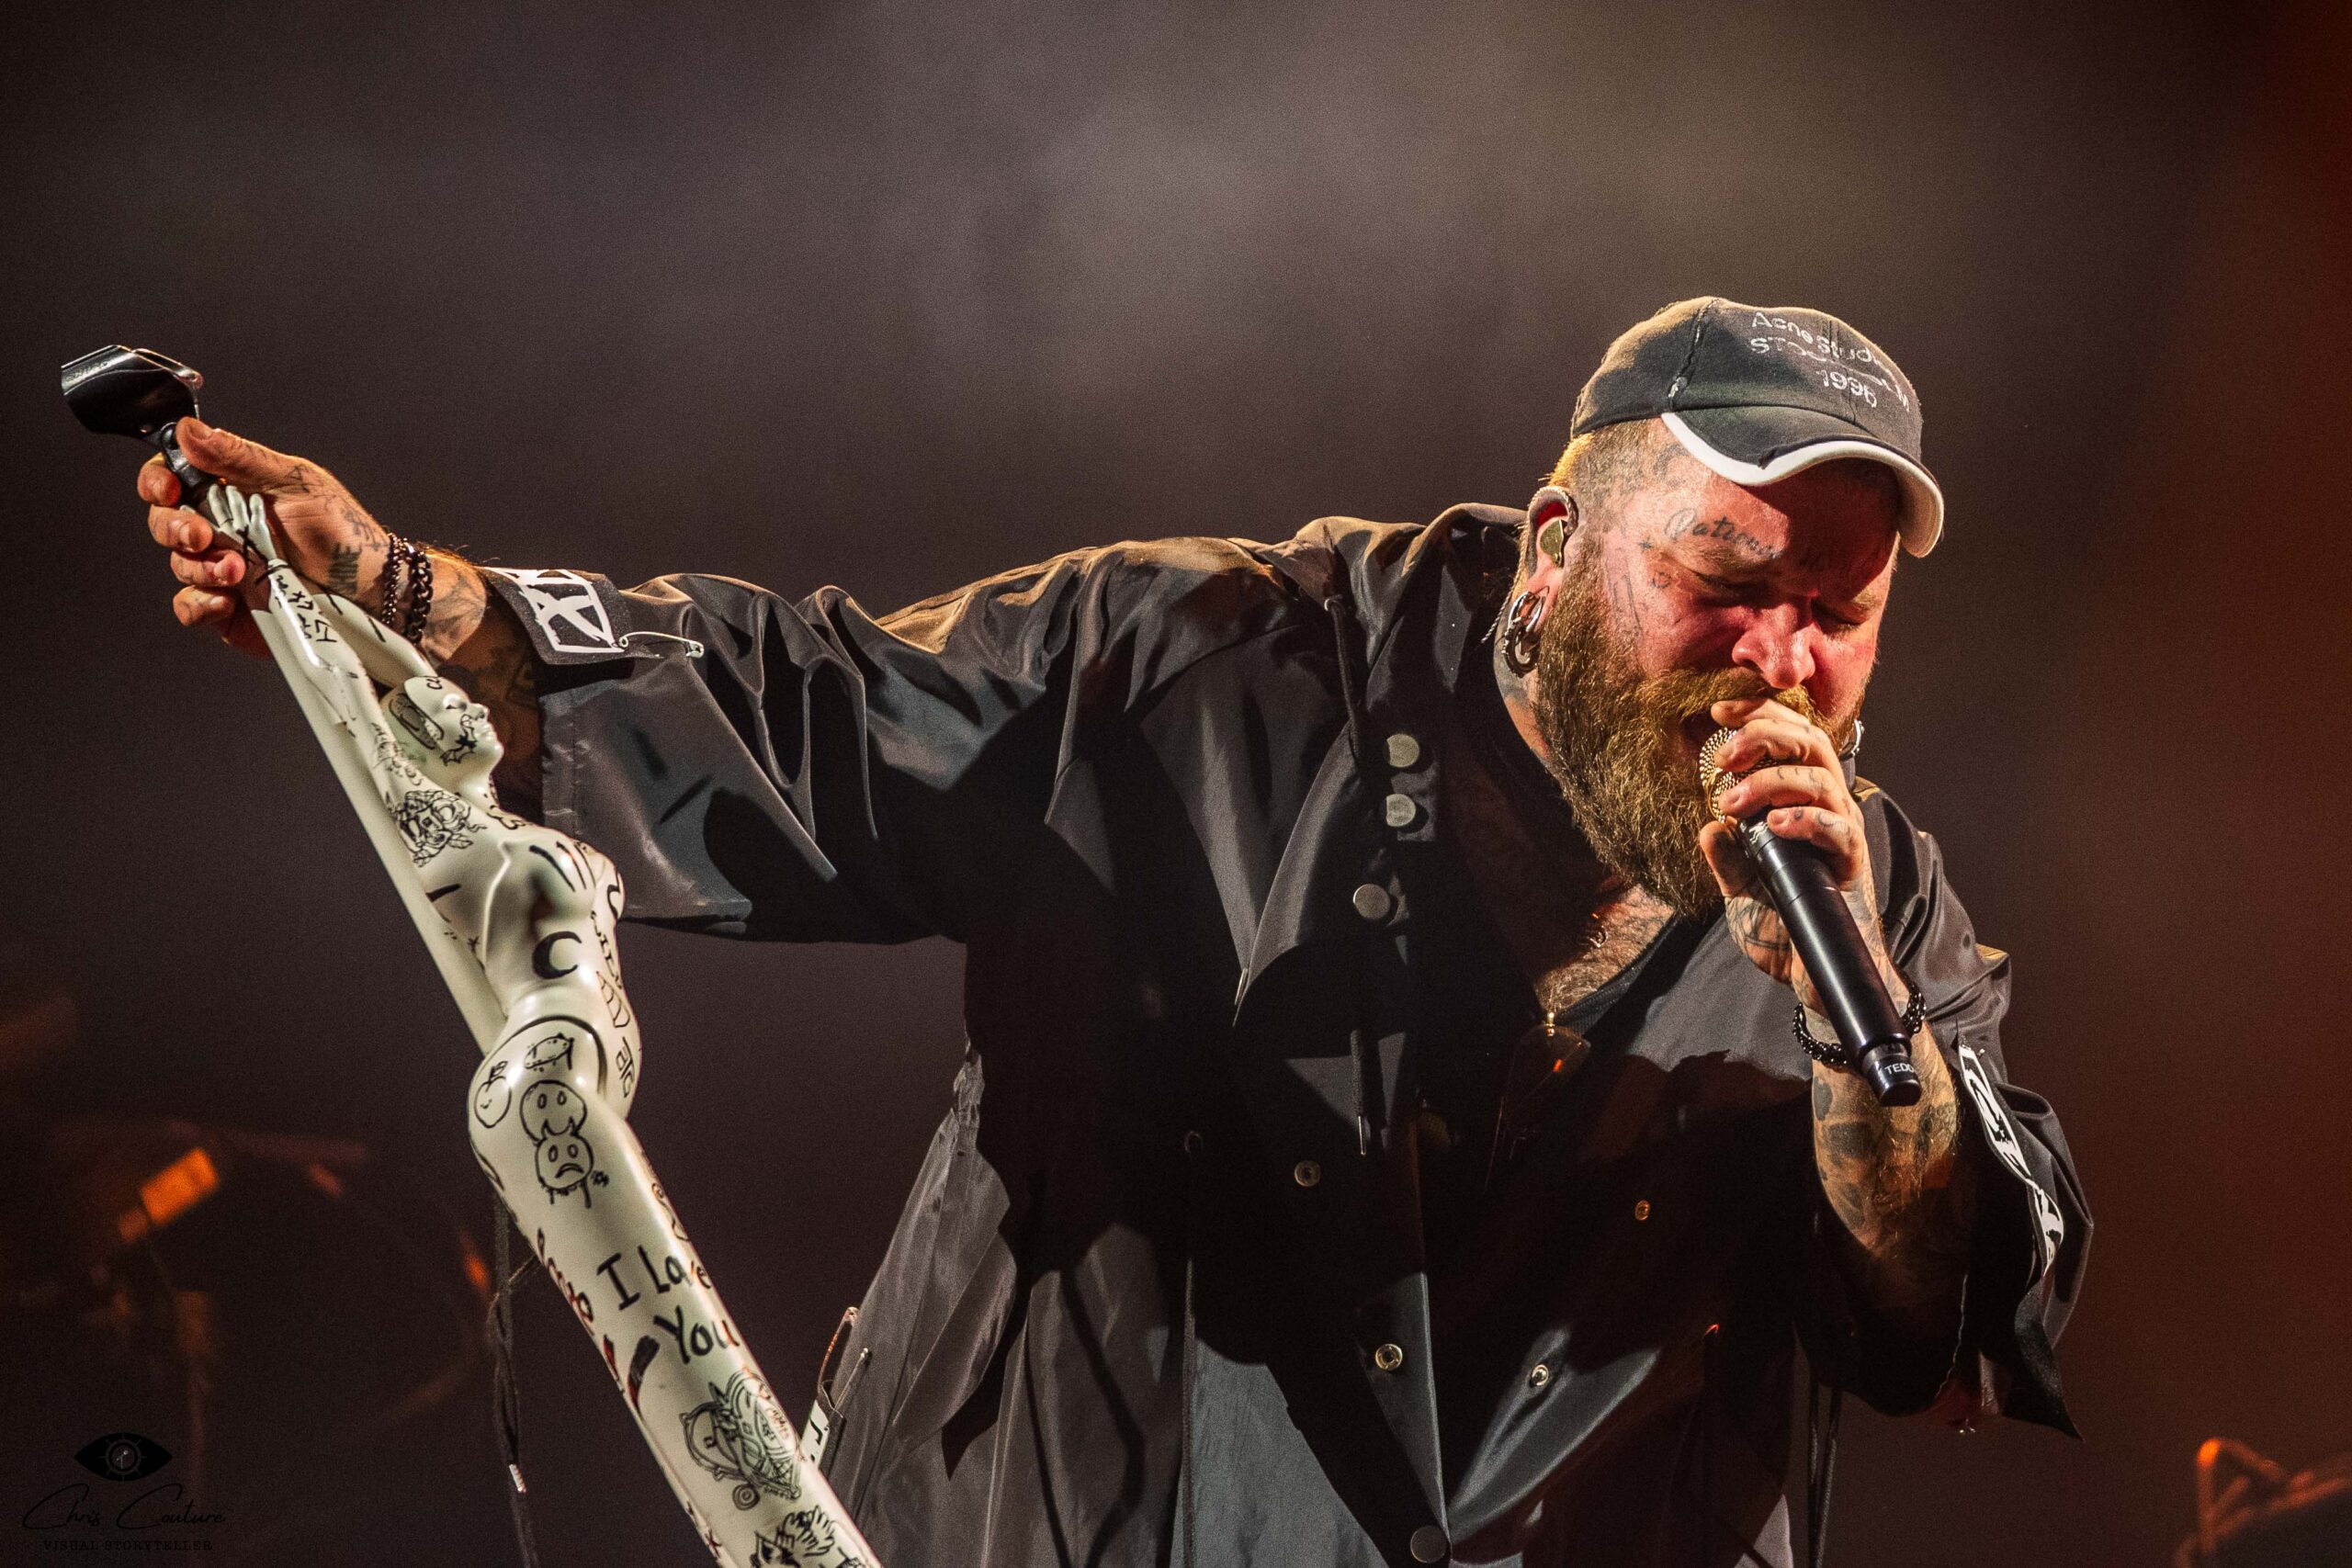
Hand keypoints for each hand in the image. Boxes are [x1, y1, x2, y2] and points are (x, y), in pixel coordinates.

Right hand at [139, 418, 394, 658]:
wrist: (370, 590)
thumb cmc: (342, 532)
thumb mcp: (295, 483)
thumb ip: (240, 458)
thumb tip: (189, 429)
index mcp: (231, 492)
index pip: (173, 478)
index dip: (158, 481)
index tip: (167, 489)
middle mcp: (220, 529)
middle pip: (164, 522)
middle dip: (174, 528)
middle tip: (203, 536)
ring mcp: (222, 569)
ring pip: (178, 565)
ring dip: (200, 567)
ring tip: (241, 570)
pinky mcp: (227, 608)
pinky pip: (190, 607)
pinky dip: (198, 604)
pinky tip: (226, 600)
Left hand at [1696, 695, 1884, 1012]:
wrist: (1810, 978)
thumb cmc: (1782, 931)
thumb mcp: (1740, 892)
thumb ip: (1726, 859)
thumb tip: (1708, 828)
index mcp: (1802, 804)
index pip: (1789, 741)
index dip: (1759, 717)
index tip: (1717, 712)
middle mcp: (1828, 809)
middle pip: (1811, 744)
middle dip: (1765, 735)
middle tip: (1724, 752)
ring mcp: (1843, 834)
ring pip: (1821, 780)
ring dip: (1772, 780)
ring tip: (1732, 802)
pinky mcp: (1852, 864)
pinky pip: (1837, 828)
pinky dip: (1804, 819)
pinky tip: (1773, 825)